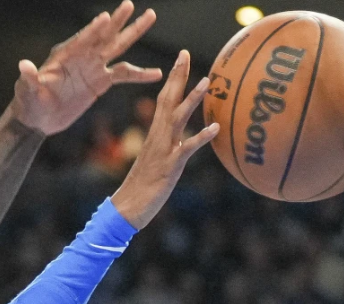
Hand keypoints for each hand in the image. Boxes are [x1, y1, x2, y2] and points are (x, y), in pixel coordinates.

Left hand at [10, 1, 161, 135]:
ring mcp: (93, 67)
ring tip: (150, 15)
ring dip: (133, 32)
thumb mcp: (27, 91)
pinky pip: (123, 75)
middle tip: (131, 5)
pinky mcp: (101, 82)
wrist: (38, 119)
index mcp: (64, 56)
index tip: (105, 17)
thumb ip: (29, 78)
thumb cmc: (29, 102)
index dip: (92, 30)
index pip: (81, 40)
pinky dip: (139, 75)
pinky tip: (156, 74)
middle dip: (116, 21)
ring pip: (116, 48)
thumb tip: (24, 65)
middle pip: (102, 36)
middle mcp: (81, 56)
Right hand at [110, 50, 218, 228]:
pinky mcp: (169, 166)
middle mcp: (158, 137)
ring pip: (177, 120)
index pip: (164, 99)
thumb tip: (179, 141)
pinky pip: (187, 149)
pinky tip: (215, 127)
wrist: (127, 208)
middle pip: (167, 101)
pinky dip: (201, 137)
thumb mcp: (156, 162)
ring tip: (206, 81)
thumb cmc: (142, 189)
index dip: (174, 78)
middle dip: (177, 77)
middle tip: (185, 54)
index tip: (182, 58)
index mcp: (155, 134)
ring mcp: (163, 151)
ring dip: (191, 100)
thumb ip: (167, 148)